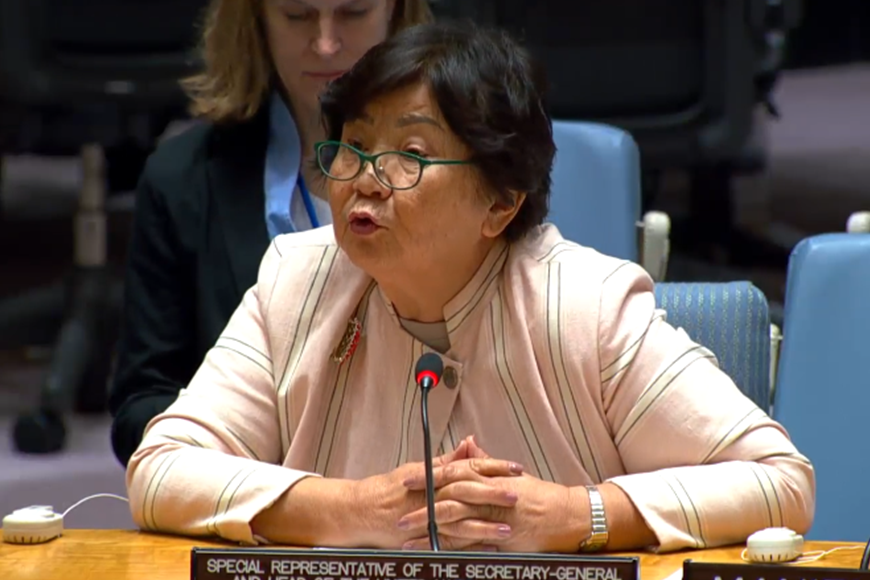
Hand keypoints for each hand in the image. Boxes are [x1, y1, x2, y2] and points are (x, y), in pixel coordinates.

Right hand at [349, 438, 523, 548]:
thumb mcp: (419, 468)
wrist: (363, 510)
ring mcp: (429, 517)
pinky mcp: (425, 537)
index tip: (515, 467)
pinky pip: (451, 542)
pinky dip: (470, 544)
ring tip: (507, 528)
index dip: (494, 466)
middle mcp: (433, 495)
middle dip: (494, 493)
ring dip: (486, 525)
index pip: (469, 466)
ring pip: (462, 521)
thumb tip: (468, 444)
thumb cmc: (391, 489)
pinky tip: (488, 546)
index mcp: (435, 475)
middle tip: (517, 493)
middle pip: (469, 492)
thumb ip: (446, 460)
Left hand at [401, 466, 585, 552]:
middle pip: (449, 497)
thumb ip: (485, 461)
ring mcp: (495, 518)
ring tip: (407, 533)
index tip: (408, 479)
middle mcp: (491, 496)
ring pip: (455, 521)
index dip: (429, 476)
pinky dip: (448, 545)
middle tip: (399, 510)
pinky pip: (470, 542)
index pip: (454, 472)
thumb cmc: (539, 495)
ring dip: (429, 527)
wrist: (567, 516)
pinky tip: (431, 550)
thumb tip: (468, 442)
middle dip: (422, 504)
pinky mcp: (500, 538)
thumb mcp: (511, 474)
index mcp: (491, 477)